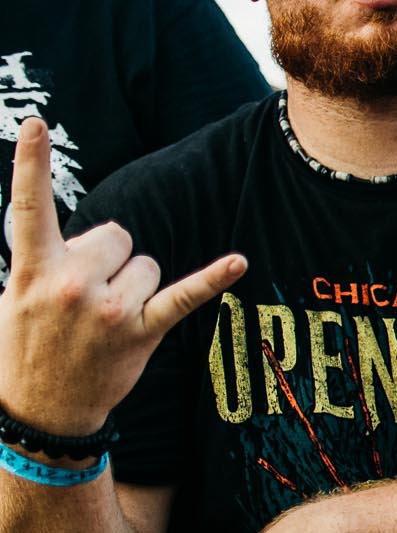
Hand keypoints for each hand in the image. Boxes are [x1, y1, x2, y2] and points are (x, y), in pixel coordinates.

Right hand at [0, 118, 243, 438]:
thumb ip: (52, 257)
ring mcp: (107, 310)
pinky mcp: (140, 331)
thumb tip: (102, 236)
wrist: (40, 409)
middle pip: (117, 234)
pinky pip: (181, 295)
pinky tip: (239, 262)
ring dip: (133, 285)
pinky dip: (212, 278)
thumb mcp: (19, 293)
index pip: (27, 207)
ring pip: (147, 263)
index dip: (28, 163)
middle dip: (108, 259)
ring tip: (104, 319)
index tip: (35, 123)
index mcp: (32, 270)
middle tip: (84, 299)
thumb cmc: (29, 342)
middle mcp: (68, 285)